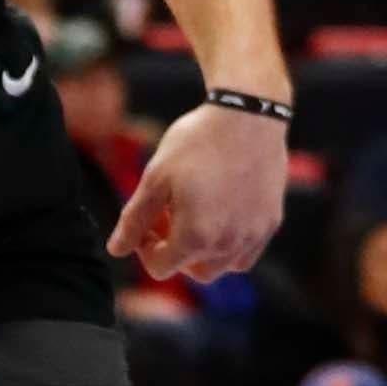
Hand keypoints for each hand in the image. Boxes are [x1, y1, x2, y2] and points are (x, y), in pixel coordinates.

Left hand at [106, 98, 287, 283]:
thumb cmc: (197, 141)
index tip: (149, 218)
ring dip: (203, 252)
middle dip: (175, 250)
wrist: (249, 113)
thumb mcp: (156, 176)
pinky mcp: (270, 222)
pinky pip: (246, 253)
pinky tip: (222, 215)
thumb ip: (134, 219)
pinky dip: (230, 246)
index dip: (146, 247)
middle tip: (171, 215)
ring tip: (196, 214)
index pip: (160, 268)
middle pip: (191, 271)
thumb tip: (116, 250)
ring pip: (221, 266)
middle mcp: (227, 244)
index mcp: (195, 236)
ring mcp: (252, 236)